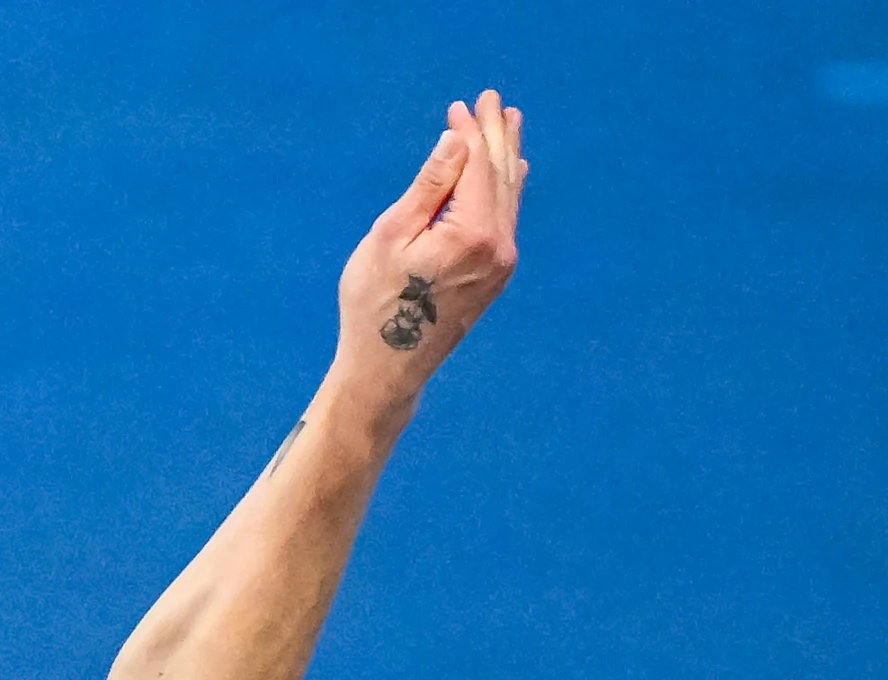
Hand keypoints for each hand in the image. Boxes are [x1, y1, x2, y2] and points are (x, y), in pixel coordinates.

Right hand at [335, 92, 523, 387]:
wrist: (387, 369)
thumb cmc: (375, 304)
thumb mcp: (391, 236)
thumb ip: (429, 187)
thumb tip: (457, 142)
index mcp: (473, 233)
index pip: (478, 166)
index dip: (471, 133)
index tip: (461, 106)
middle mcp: (499, 247)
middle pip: (502, 176)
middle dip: (496, 137)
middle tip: (494, 102)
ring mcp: (501, 264)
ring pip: (508, 197)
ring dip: (507, 158)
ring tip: (509, 125)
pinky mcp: (495, 277)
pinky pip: (507, 219)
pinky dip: (507, 189)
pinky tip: (512, 174)